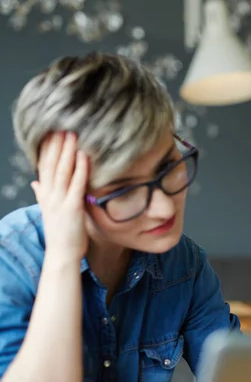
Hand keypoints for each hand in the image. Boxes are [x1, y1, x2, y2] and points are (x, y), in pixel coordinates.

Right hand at [31, 132, 89, 261]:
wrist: (62, 256)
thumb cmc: (61, 234)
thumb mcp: (49, 211)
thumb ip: (42, 195)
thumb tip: (35, 182)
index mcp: (45, 195)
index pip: (43, 167)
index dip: (46, 149)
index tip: (50, 132)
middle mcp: (49, 196)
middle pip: (51, 165)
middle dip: (55, 144)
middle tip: (61, 125)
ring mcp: (59, 201)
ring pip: (62, 171)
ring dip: (67, 151)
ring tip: (72, 134)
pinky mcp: (72, 208)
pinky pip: (77, 184)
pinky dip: (80, 169)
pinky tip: (84, 155)